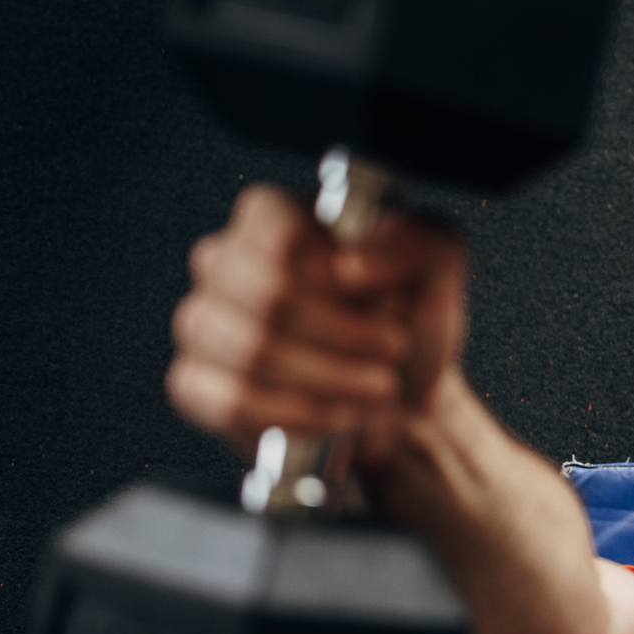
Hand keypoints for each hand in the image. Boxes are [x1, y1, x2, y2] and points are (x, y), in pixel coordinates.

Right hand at [167, 183, 466, 467]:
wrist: (404, 397)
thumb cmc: (408, 320)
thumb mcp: (439, 266)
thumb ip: (414, 242)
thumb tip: (354, 265)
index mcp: (271, 216)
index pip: (279, 233)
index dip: (336, 278)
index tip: (385, 305)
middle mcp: (223, 262)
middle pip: (267, 294)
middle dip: (345, 334)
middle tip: (393, 351)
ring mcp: (202, 323)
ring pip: (251, 350)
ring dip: (332, 378)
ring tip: (378, 388)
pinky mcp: (195, 384)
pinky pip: (229, 401)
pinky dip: (297, 416)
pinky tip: (338, 416)